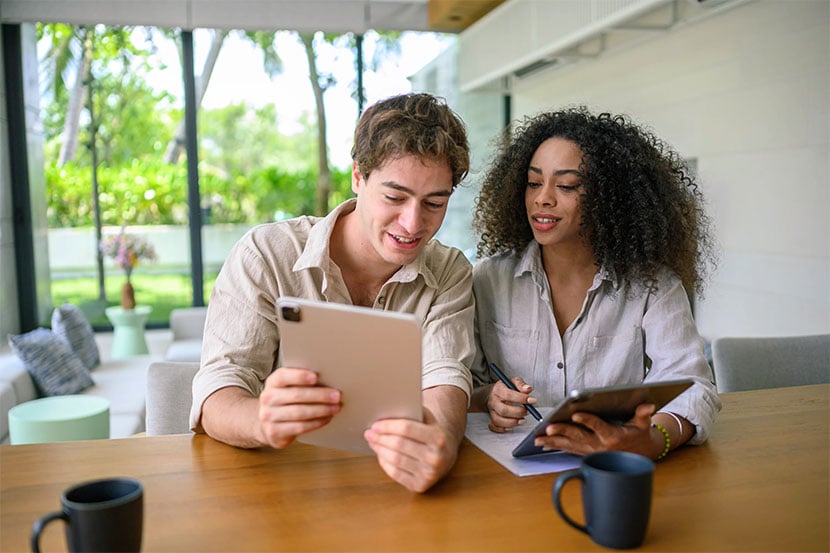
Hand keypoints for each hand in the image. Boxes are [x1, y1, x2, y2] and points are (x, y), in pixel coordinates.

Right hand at [257, 367, 341, 448]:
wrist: (268, 424)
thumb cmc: (286, 401)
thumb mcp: (288, 388)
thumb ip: (302, 382)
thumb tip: (329, 378)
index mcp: (272, 382)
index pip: (283, 376)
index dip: (299, 376)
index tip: (316, 377)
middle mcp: (268, 398)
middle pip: (296, 395)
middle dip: (319, 395)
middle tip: (337, 396)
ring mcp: (269, 416)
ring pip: (299, 412)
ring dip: (321, 410)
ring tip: (336, 408)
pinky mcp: (274, 432)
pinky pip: (299, 427)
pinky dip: (316, 423)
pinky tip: (327, 418)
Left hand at [363, 407, 455, 492]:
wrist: (446, 457)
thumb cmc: (432, 434)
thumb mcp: (429, 420)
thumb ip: (414, 412)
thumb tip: (388, 410)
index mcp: (438, 438)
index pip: (407, 428)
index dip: (388, 426)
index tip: (375, 425)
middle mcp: (435, 457)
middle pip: (399, 445)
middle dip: (380, 438)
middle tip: (369, 433)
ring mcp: (428, 474)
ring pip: (395, 460)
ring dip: (380, 450)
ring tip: (372, 442)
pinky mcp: (421, 486)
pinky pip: (396, 474)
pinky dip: (384, 463)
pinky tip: (380, 455)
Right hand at [486, 378, 536, 432]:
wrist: (493, 393)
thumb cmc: (505, 388)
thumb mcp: (513, 382)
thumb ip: (521, 384)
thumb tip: (528, 389)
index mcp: (498, 390)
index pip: (508, 395)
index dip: (521, 398)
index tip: (532, 400)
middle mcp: (493, 401)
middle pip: (503, 410)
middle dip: (518, 412)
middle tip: (528, 412)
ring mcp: (491, 411)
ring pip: (498, 420)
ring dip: (512, 422)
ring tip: (522, 420)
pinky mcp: (491, 419)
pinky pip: (494, 426)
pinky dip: (503, 429)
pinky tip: (512, 426)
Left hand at [534, 403, 659, 456]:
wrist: (640, 455)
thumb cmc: (639, 436)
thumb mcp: (643, 425)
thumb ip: (643, 414)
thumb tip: (648, 404)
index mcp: (613, 437)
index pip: (599, 427)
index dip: (588, 421)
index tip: (576, 414)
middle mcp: (600, 446)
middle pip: (580, 437)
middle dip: (563, 432)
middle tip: (548, 427)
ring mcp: (592, 451)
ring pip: (570, 446)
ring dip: (553, 442)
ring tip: (538, 439)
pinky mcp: (587, 454)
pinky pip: (569, 450)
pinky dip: (556, 447)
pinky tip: (543, 444)